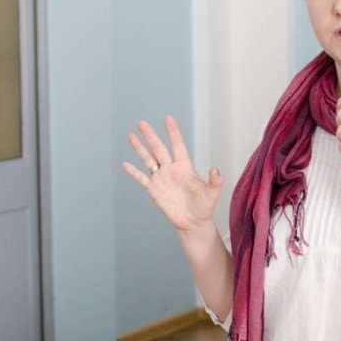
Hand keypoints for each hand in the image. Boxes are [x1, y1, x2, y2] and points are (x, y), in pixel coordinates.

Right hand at [122, 116, 222, 235]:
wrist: (193, 222)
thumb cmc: (204, 207)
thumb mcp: (212, 194)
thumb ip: (215, 181)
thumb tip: (215, 169)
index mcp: (184, 166)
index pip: (177, 145)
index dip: (173, 132)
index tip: (167, 118)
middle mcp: (171, 169)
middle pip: (158, 148)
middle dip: (150, 135)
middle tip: (141, 122)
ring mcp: (161, 178)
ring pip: (148, 159)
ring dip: (139, 148)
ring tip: (130, 136)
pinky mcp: (154, 190)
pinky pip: (141, 178)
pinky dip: (133, 172)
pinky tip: (125, 164)